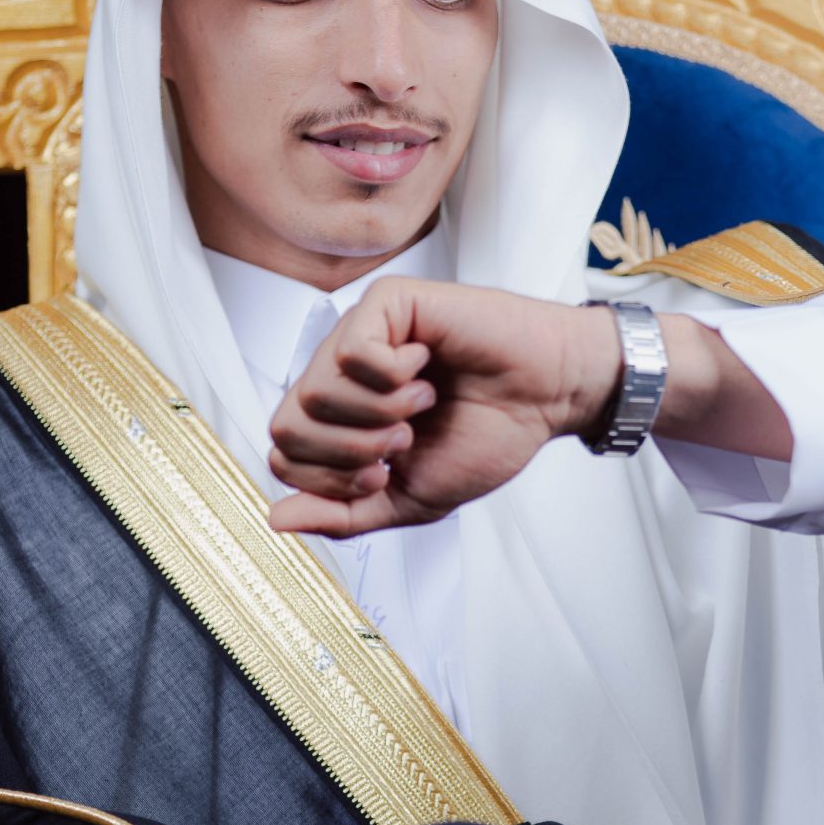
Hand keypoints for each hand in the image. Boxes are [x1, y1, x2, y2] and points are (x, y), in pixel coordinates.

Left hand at [267, 278, 620, 535]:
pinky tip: (425, 366)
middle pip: (288, 427)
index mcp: (340, 418)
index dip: (331, 481)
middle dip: (351, 452)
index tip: (385, 474)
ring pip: (315, 392)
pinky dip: (395, 376)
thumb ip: (344, 515)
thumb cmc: (487, 435)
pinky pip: (353, 352)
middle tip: (404, 440)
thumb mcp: (409, 498)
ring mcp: (359, 335)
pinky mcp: (386, 303)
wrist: (546, 398)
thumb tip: (277, 521)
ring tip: (423, 402)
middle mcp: (339, 374)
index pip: (285, 457)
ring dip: (380, 414)